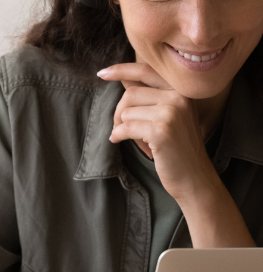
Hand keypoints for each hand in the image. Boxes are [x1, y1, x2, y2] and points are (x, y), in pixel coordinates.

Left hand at [98, 63, 218, 201]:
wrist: (194, 177)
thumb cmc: (177, 149)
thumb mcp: (169, 117)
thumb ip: (149, 98)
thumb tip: (124, 79)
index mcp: (181, 89)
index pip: (146, 71)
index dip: (121, 70)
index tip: (102, 74)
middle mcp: (178, 96)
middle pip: (131, 93)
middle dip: (119, 112)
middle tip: (119, 128)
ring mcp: (171, 112)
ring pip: (127, 111)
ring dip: (120, 126)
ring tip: (129, 139)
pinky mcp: (161, 130)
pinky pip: (126, 127)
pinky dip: (118, 135)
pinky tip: (118, 141)